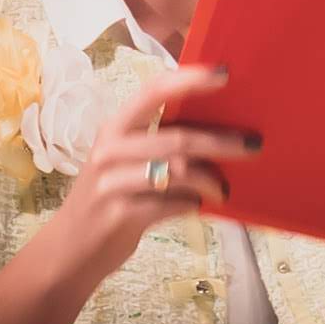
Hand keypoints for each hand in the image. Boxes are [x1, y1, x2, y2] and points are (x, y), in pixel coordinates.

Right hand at [55, 63, 263, 277]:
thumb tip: (216, 134)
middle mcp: (110, 150)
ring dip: (211, 180)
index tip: (225, 73)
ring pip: (179, 171)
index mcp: (113, 129)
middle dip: (222, 142)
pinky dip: (192, 204)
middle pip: (178, 138)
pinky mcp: (121, 214)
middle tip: (254, 145)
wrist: (70, 250)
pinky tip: (197, 206)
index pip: (153, 91)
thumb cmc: (107, 200)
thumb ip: (156, 145)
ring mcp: (113, 182)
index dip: (190, 79)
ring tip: (225, 190)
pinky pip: (173, 204)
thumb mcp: (122, 163)